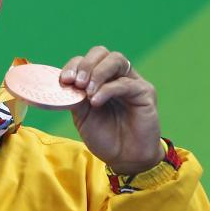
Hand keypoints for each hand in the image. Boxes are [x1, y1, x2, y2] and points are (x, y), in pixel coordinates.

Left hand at [60, 46, 163, 174]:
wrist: (125, 158)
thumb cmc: (105, 137)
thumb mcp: (83, 116)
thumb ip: (76, 98)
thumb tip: (65, 82)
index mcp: (100, 80)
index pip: (86, 60)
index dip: (74, 65)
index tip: (64, 80)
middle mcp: (116, 76)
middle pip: (102, 52)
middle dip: (86, 64)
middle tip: (76, 83)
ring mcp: (132, 82)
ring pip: (116, 60)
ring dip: (97, 72)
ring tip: (86, 91)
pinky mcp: (145, 92)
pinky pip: (125, 83)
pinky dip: (107, 89)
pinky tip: (96, 101)